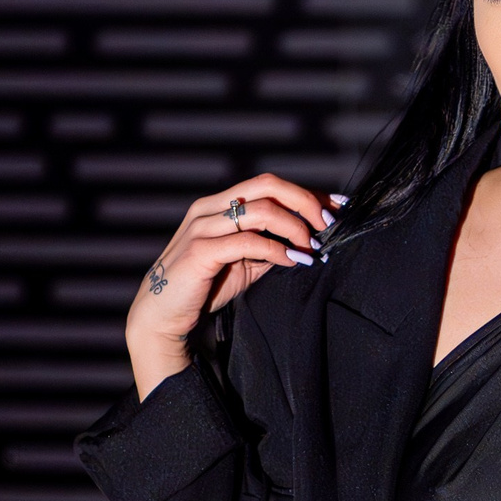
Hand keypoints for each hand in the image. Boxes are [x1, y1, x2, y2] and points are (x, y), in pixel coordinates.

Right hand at [124, 173, 345, 401]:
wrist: (162, 315)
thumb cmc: (204, 286)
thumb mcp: (245, 263)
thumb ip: (270, 246)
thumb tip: (309, 239)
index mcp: (220, 204)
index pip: (270, 185)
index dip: (306, 193)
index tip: (337, 207)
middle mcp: (209, 207)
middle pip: (267, 185)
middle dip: (305, 201)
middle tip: (327, 225)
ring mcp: (202, 227)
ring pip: (260, 210)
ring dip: (294, 227)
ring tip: (311, 247)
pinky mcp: (199, 251)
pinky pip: (247, 241)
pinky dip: (276, 250)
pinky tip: (292, 261)